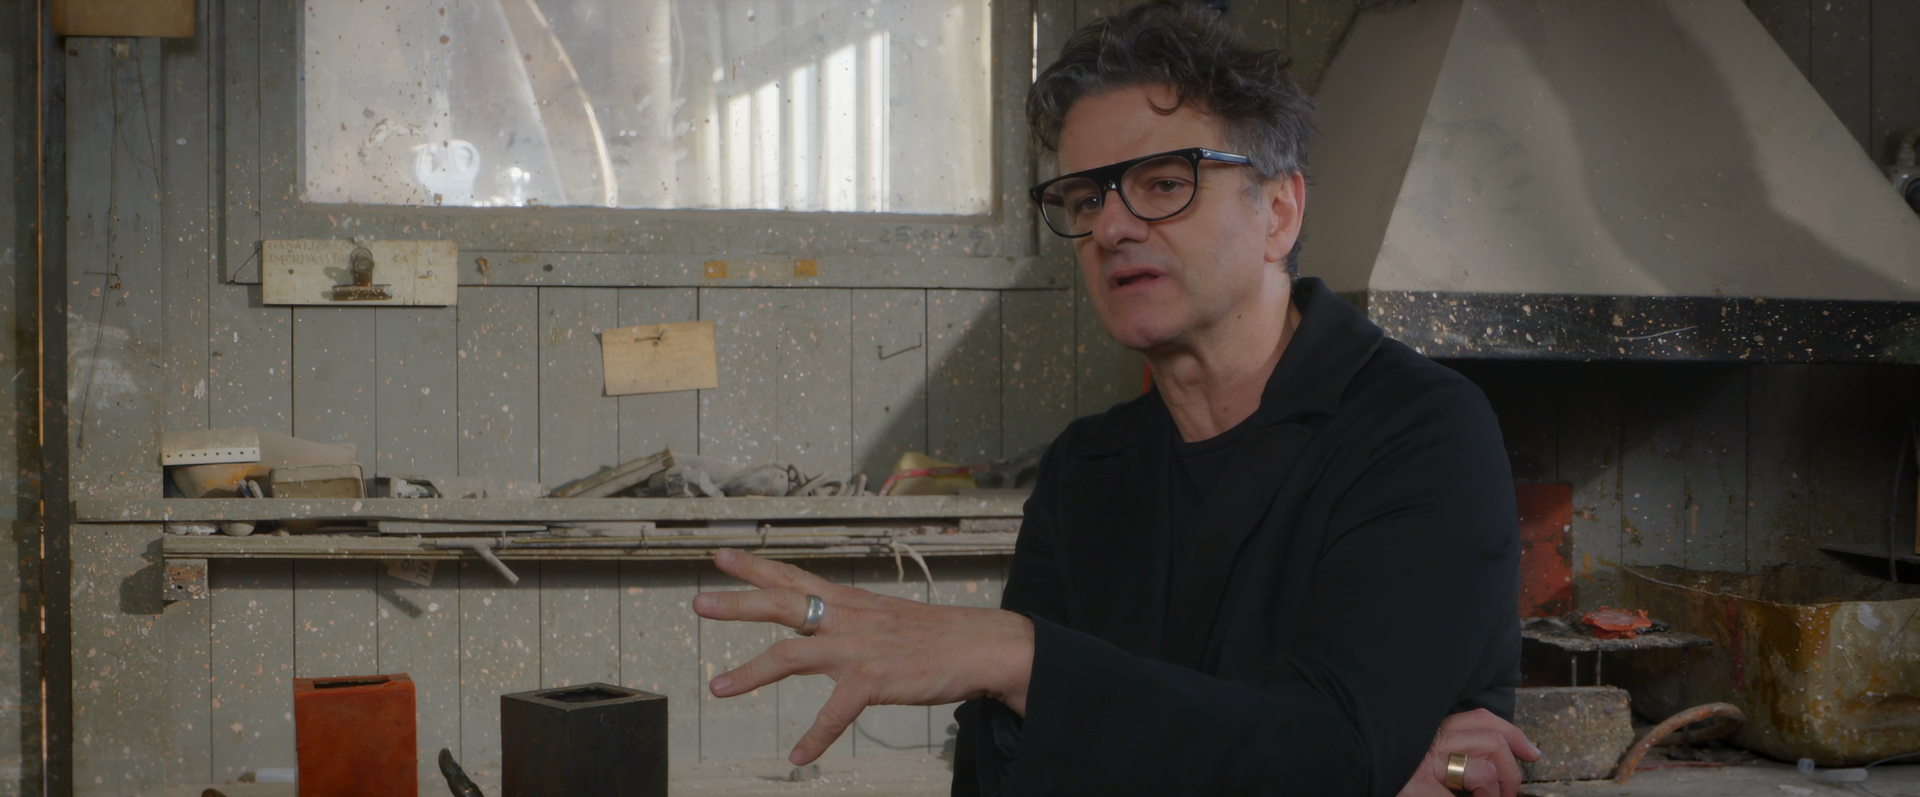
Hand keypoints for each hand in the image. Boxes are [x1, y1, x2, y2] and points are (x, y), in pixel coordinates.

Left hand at [690, 549, 1035, 764]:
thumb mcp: (886, 615)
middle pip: (781, 604)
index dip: (756, 566)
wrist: (980, 646)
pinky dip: (815, 737)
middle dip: (737, 603)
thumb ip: (852, 618)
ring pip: (790, 656)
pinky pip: (834, 714)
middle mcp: (846, 618)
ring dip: (749, 673)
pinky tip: (798, 755)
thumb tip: (826, 622)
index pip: (794, 577)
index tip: (721, 557)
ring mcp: (857, 648)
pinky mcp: (873, 680)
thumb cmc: (937, 635)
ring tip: (716, 688)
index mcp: (849, 601)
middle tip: (698, 603)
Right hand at [1396, 708, 1541, 796]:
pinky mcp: (1419, 788)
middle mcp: (1428, 740)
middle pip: (1491, 740)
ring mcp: (1423, 764)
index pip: (1481, 719)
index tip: (1532, 752)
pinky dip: (1484, 796)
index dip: (1513, 734)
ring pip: (1483, 766)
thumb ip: (1451, 755)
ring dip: (1496, 791)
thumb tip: (1489, 767)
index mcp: (1429, 730)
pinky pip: (1469, 783)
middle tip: (1509, 794)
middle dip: (1511, 771)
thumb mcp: (1421, 758)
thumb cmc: (1388, 771)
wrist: (1348, 768)